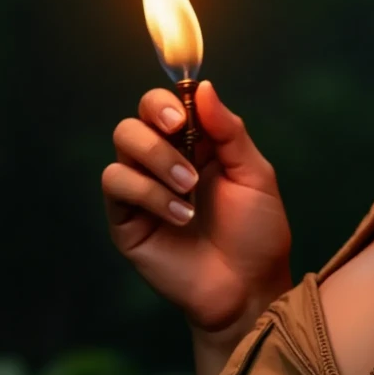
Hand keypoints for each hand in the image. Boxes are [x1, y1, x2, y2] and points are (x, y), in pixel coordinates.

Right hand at [102, 79, 291, 336]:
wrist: (248, 287)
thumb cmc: (257, 232)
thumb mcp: (254, 173)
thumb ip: (228, 130)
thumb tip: (202, 87)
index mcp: (195, 146)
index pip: (164, 105)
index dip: (166, 99)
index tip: (184, 112)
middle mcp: (163, 162)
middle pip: (135, 118)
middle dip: (155, 117)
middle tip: (181, 132)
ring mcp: (142, 191)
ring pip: (122, 145)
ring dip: (157, 158)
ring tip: (189, 186)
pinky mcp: (125, 221)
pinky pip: (117, 184)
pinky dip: (149, 192)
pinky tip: (181, 214)